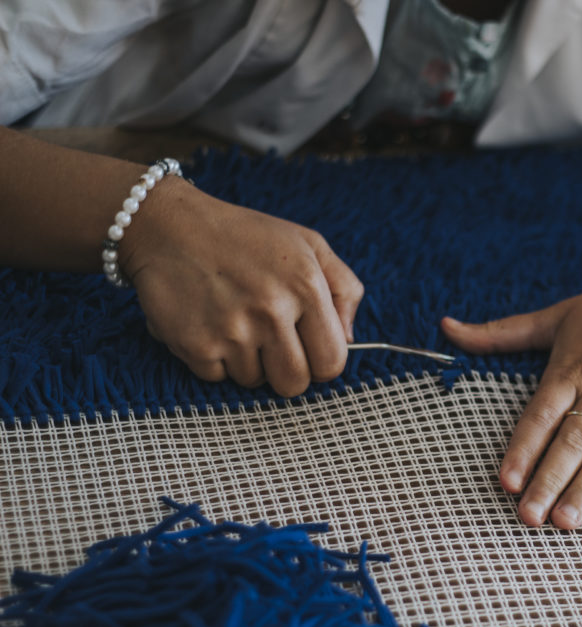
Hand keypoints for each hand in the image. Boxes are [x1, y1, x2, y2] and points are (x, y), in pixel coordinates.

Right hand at [121, 178, 363, 396]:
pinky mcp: (195, 345)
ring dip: (248, 361)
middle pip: (295, 384)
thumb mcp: (309, 245)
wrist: (171, 225)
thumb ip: (344, 289)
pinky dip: (214, 359)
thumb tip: (350, 338)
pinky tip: (210, 323)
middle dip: (287, 371)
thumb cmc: (247, 237)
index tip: (309, 350)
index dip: (322, 362)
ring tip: (236, 321)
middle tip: (272, 344)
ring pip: (254, 381)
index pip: (332, 362)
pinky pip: (217, 377)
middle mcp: (272, 311)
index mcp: (307, 286)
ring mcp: (232, 330)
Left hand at [442, 254, 581, 527]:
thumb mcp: (558, 315)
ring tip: (566, 523)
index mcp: (572, 369)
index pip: (541, 415)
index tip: (505, 481)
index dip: (522, 449)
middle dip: (548, 480)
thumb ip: (501, 332)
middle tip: (528, 517)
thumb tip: (446, 327)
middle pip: (571, 441)